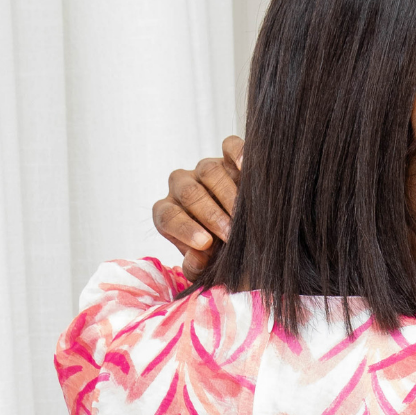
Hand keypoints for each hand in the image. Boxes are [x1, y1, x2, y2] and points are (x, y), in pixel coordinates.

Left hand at [152, 137, 242, 276]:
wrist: (248, 242)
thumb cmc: (222, 255)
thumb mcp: (208, 268)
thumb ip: (198, 267)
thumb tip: (196, 258)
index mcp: (170, 213)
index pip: (167, 216)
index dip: (184, 228)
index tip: (205, 244)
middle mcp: (184, 188)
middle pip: (188, 191)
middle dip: (209, 214)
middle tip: (228, 234)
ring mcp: (206, 171)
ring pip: (208, 170)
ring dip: (226, 194)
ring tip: (242, 216)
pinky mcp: (230, 158)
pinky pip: (230, 146)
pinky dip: (238, 153)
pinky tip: (246, 168)